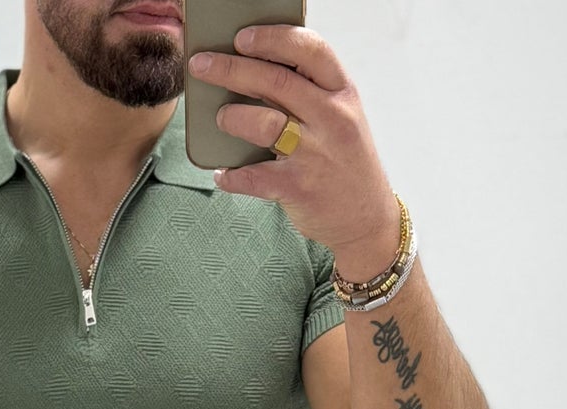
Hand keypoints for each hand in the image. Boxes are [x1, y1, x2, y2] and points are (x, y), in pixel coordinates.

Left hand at [189, 27, 401, 283]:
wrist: (366, 214)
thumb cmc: (343, 159)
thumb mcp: (339, 115)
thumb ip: (308, 93)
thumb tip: (253, 72)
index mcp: (342, 91)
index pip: (311, 50)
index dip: (273, 39)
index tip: (242, 36)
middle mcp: (332, 117)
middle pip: (276, 82)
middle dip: (231, 69)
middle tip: (201, 65)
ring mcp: (315, 153)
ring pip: (264, 124)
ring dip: (232, 118)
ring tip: (219, 119)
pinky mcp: (298, 187)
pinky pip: (253, 177)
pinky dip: (231, 175)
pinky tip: (222, 173)